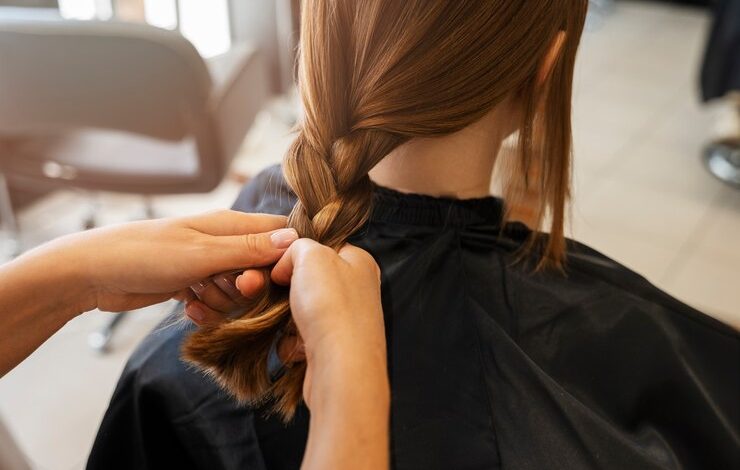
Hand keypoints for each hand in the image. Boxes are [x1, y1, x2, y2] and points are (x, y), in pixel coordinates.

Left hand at [41, 210, 297, 312]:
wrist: (93, 275)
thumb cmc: (146, 255)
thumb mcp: (203, 254)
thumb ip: (249, 250)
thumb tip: (295, 240)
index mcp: (231, 224)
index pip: (279, 234)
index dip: (284, 258)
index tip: (270, 279)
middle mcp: (223, 242)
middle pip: (261, 268)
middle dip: (247, 287)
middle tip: (224, 287)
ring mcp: (208, 264)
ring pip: (239, 290)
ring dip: (224, 301)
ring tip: (196, 296)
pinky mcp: (193, 284)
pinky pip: (217, 301)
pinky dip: (207, 309)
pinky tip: (188, 308)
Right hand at [272, 239, 387, 408]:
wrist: (341, 369)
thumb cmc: (332, 307)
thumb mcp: (311, 255)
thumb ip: (296, 247)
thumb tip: (285, 264)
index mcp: (359, 263)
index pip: (323, 246)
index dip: (297, 252)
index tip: (278, 262)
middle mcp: (357, 291)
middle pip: (308, 280)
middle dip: (285, 289)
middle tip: (269, 291)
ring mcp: (346, 321)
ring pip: (301, 310)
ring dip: (286, 318)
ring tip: (291, 324)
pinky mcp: (333, 348)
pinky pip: (301, 338)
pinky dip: (293, 343)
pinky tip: (299, 347)